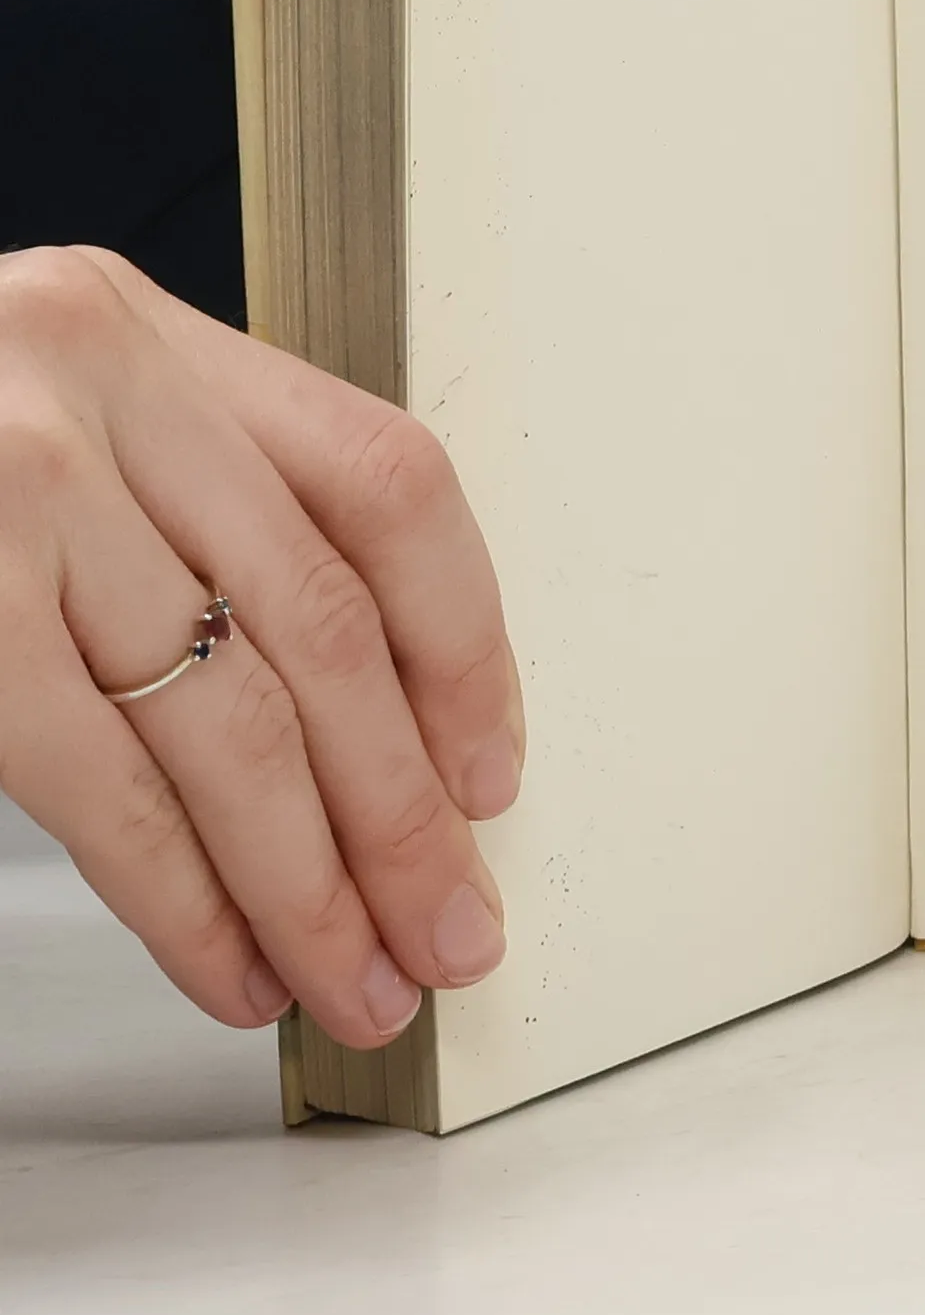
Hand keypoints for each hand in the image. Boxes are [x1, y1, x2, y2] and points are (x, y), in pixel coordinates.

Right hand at [0, 249, 521, 1048]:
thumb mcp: (66, 428)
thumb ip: (202, 522)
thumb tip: (370, 734)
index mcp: (157, 339)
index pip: (388, 489)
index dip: (463, 648)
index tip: (488, 772)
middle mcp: (101, 388)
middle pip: (326, 628)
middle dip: (404, 811)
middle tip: (451, 924)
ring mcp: (20, 492)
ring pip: (232, 721)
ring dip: (311, 885)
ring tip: (361, 975)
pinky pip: (103, 784)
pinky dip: (184, 899)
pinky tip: (232, 961)